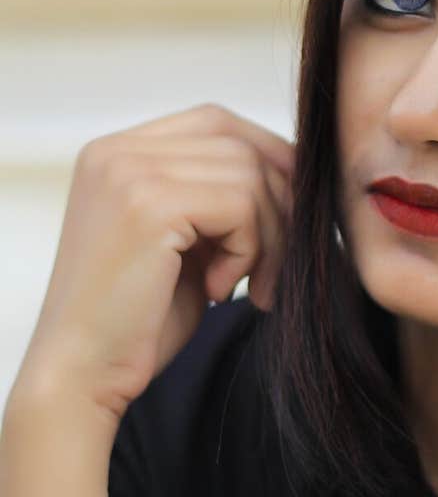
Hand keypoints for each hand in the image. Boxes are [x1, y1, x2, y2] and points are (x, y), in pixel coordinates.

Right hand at [8, 103, 293, 426]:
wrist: (83, 374)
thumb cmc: (137, 320)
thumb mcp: (184, 242)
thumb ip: (218, 197)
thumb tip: (295, 169)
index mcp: (117, 153)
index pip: (216, 122)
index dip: (267, 160)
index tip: (291, 214)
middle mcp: (116, 151)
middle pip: (239, 144)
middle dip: (278, 204)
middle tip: (276, 267)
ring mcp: (128, 172)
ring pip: (249, 176)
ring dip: (268, 237)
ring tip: (248, 286)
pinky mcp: (149, 204)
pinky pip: (241, 207)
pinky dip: (249, 252)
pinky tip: (221, 291)